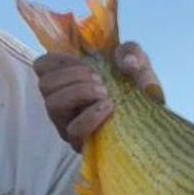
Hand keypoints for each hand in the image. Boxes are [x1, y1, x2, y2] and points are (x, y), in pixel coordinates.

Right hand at [33, 43, 161, 150]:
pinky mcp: (79, 143)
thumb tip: (127, 62)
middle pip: (45, 84)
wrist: (151, 119)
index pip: (42, 66)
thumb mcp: (137, 63)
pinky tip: (107, 107)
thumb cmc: (136, 90)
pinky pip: (73, 130)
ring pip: (52, 105)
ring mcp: (67, 124)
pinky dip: (89, 115)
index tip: (85, 63)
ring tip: (103, 93)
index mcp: (67, 80)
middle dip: (73, 76)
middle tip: (99, 80)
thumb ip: (131, 51)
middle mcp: (61, 102)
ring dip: (78, 92)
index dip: (60, 60)